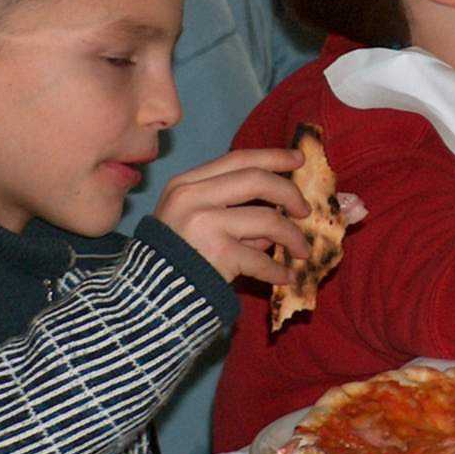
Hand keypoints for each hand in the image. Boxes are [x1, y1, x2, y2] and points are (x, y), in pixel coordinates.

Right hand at [152, 148, 312, 284]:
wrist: (149, 297)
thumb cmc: (173, 256)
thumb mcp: (193, 220)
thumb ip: (231, 209)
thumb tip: (279, 208)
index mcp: (187, 183)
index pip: (237, 159)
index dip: (272, 156)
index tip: (299, 158)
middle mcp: (193, 197)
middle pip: (256, 180)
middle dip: (289, 192)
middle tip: (305, 210)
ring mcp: (204, 224)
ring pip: (268, 219)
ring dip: (292, 236)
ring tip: (303, 251)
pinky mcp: (217, 255)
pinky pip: (261, 260)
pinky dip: (278, 270)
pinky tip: (286, 276)